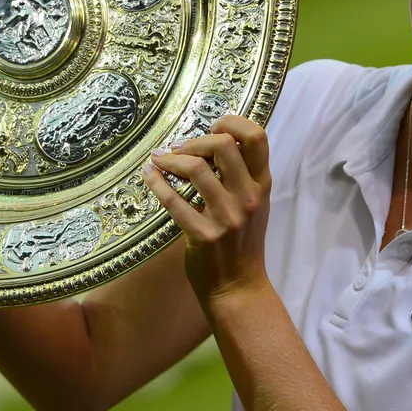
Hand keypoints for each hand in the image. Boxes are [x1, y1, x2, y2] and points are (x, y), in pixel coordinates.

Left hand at [141, 115, 272, 305]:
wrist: (239, 287)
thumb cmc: (242, 243)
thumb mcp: (254, 204)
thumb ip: (241, 175)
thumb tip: (210, 142)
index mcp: (262, 185)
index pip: (256, 137)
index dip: (232, 122)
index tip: (212, 127)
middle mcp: (248, 197)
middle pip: (223, 145)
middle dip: (195, 140)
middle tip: (180, 149)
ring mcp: (227, 217)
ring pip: (196, 168)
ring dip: (170, 159)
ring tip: (161, 161)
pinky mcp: (204, 235)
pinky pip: (173, 200)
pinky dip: (156, 182)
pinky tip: (149, 175)